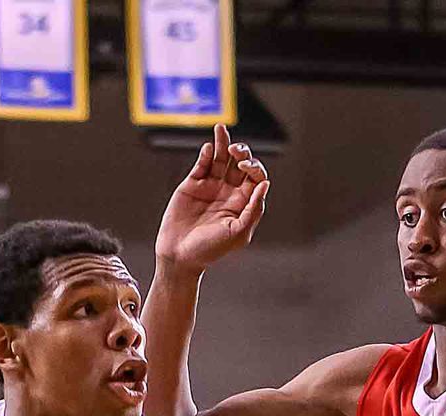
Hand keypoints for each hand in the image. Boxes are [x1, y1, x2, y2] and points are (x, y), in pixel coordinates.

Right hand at [155, 123, 269, 275]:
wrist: (180, 256)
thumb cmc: (210, 250)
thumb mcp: (238, 233)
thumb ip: (253, 209)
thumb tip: (265, 184)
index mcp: (243, 203)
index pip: (255, 177)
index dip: (254, 167)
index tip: (245, 168)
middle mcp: (228, 192)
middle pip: (240, 163)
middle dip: (241, 152)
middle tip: (235, 151)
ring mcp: (210, 186)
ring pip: (220, 158)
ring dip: (223, 143)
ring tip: (221, 130)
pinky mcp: (192, 184)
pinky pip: (201, 164)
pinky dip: (206, 154)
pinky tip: (208, 148)